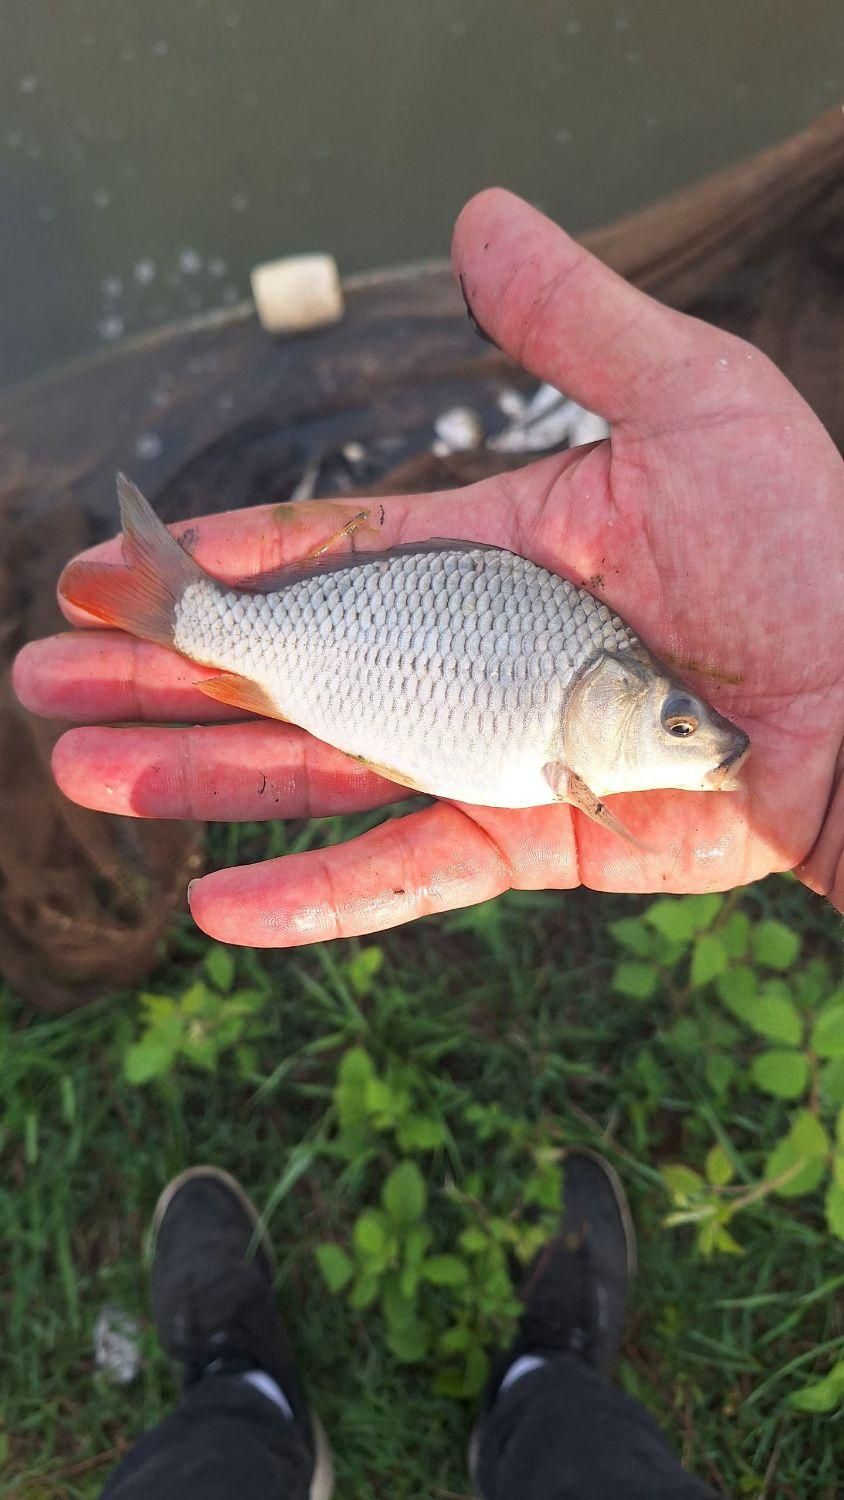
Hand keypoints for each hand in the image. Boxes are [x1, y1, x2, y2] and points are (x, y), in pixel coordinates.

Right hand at [14, 190, 843, 944]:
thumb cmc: (810, 546)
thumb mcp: (692, 402)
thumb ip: (573, 324)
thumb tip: (474, 217)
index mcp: (498, 553)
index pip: (329, 557)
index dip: (219, 564)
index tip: (117, 571)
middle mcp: (478, 656)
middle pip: (294, 667)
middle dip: (167, 674)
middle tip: (48, 677)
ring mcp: (498, 753)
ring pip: (320, 769)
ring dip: (199, 775)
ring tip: (85, 769)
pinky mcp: (534, 839)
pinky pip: (409, 870)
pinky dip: (317, 899)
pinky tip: (213, 907)